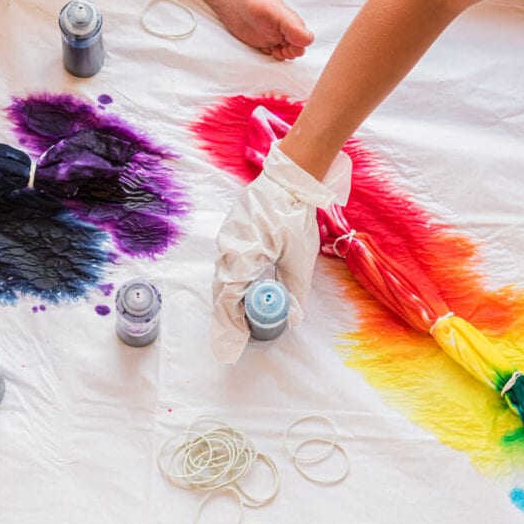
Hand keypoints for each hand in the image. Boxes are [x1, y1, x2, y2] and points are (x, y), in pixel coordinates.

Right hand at [211, 142, 351, 362]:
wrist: (288, 179)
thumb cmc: (295, 215)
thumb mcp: (300, 257)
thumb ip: (295, 290)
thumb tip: (294, 317)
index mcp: (244, 256)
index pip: (229, 299)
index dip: (229, 324)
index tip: (232, 344)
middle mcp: (229, 248)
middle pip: (222, 290)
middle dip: (227, 316)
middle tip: (233, 338)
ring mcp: (227, 237)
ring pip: (223, 275)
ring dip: (229, 298)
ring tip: (238, 319)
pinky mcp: (230, 230)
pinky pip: (226, 260)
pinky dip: (232, 279)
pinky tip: (241, 289)